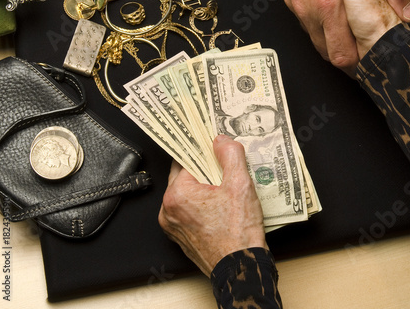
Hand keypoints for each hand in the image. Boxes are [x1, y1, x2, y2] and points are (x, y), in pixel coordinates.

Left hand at [158, 134, 266, 276]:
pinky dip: (200, 204)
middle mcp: (168, 210)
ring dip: (202, 187)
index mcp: (177, 194)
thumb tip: (221, 140)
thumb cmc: (238, 234)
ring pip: (186, 193)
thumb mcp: (240, 185)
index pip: (186, 159)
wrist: (240, 268)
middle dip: (204, 169)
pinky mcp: (180, 236)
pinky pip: (187, 210)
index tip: (213, 147)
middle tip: (224, 169)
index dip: (203, 151)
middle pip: (185, 175)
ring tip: (224, 189)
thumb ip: (230, 155)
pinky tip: (220, 206)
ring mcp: (172, 225)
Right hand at [262, 0, 409, 73]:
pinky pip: (307, 26)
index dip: (358, 64)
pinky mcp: (291, 2)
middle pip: (330, 54)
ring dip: (334, 45)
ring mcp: (299, 7)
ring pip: (317, 43)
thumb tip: (407, 10)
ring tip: (350, 39)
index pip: (343, 52)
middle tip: (363, 57)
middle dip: (348, 59)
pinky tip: (333, 18)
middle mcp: (312, 8)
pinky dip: (321, 28)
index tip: (369, 62)